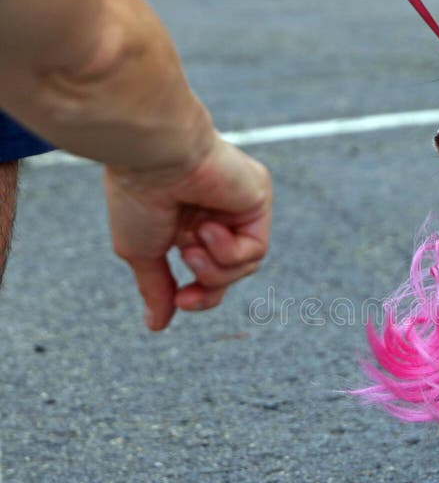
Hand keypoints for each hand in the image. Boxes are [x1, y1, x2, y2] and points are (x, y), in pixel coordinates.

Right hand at [104, 136, 271, 330]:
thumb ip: (156, 288)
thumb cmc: (138, 196)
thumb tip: (156, 325)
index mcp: (185, 221)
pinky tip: (208, 229)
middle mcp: (215, 212)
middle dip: (209, 289)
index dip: (199, 295)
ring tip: (190, 247)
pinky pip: (255, 249)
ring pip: (245, 265)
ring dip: (215, 268)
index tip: (179, 302)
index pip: (206, 270)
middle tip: (186, 296)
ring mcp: (239, 205)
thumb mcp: (140, 252)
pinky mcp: (258, 198)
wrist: (152, 157)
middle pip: (229, 273)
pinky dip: (229, 250)